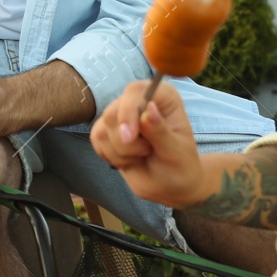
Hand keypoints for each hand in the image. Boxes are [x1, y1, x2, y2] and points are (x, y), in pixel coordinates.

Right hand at [89, 80, 207, 206]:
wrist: (169, 184)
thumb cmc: (180, 166)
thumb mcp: (175, 151)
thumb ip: (160, 131)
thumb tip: (149, 109)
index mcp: (163, 97)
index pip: (135, 91)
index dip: (128, 111)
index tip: (129, 138)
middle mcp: (140, 100)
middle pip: (113, 112)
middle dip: (126, 142)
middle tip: (147, 152)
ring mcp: (121, 115)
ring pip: (102, 129)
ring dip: (121, 152)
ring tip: (142, 156)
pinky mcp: (107, 130)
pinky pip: (96, 139)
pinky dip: (111, 156)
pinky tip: (129, 159)